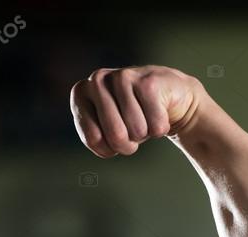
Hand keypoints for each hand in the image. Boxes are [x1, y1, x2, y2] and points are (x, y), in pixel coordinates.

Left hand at [70, 65, 204, 157]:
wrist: (167, 95)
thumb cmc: (132, 118)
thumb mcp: (105, 132)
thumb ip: (95, 139)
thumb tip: (116, 136)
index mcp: (80, 92)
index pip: (93, 139)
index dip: (109, 149)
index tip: (113, 138)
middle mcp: (96, 79)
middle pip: (116, 136)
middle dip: (128, 144)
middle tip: (133, 133)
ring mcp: (123, 76)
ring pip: (137, 130)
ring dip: (146, 133)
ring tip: (145, 117)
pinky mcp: (148, 80)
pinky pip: (156, 125)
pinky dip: (161, 127)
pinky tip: (159, 110)